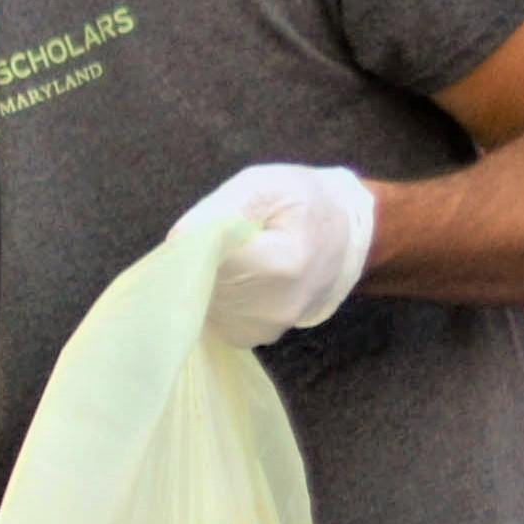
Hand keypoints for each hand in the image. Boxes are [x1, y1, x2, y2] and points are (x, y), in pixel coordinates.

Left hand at [170, 163, 376, 345]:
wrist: (344, 238)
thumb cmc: (304, 204)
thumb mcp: (266, 185)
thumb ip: (221, 209)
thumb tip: (179, 240)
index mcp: (280, 265)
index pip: (206, 259)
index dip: (198, 240)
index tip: (211, 226)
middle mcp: (271, 308)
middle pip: (199, 283)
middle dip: (200, 259)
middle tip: (228, 239)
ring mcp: (260, 329)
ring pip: (200, 300)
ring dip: (206, 277)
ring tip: (238, 257)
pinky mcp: (248, 337)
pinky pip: (210, 313)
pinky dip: (214, 294)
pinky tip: (238, 277)